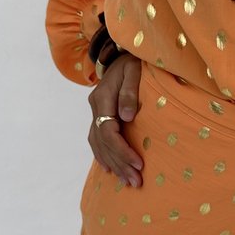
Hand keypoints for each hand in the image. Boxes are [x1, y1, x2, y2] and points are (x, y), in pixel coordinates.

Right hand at [87, 52, 144, 187]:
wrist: (121, 53)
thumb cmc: (133, 61)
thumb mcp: (134, 71)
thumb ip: (129, 92)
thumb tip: (126, 116)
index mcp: (102, 98)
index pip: (109, 131)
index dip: (122, 150)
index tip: (139, 163)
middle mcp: (95, 108)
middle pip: (103, 143)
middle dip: (120, 164)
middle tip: (136, 182)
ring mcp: (96, 113)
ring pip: (98, 145)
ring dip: (113, 164)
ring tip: (127, 181)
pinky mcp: (100, 116)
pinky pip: (97, 141)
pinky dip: (103, 156)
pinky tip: (111, 169)